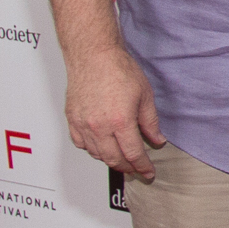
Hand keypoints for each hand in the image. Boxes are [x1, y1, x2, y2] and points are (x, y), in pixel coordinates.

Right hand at [65, 44, 164, 180]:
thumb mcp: (144, 95)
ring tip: (122, 160)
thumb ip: (150, 122)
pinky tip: (102, 147)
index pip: (133, 154)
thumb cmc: (118, 70)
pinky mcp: (72, 120)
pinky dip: (93, 150)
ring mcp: (83, 125)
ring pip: (96, 154)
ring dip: (110, 160)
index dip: (143, 166)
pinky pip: (81, 144)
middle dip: (128, 168)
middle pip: (114, 159)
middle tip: (137, 170)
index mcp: (120, 121)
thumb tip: (156, 139)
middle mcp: (99, 127)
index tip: (148, 172)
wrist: (93, 55)